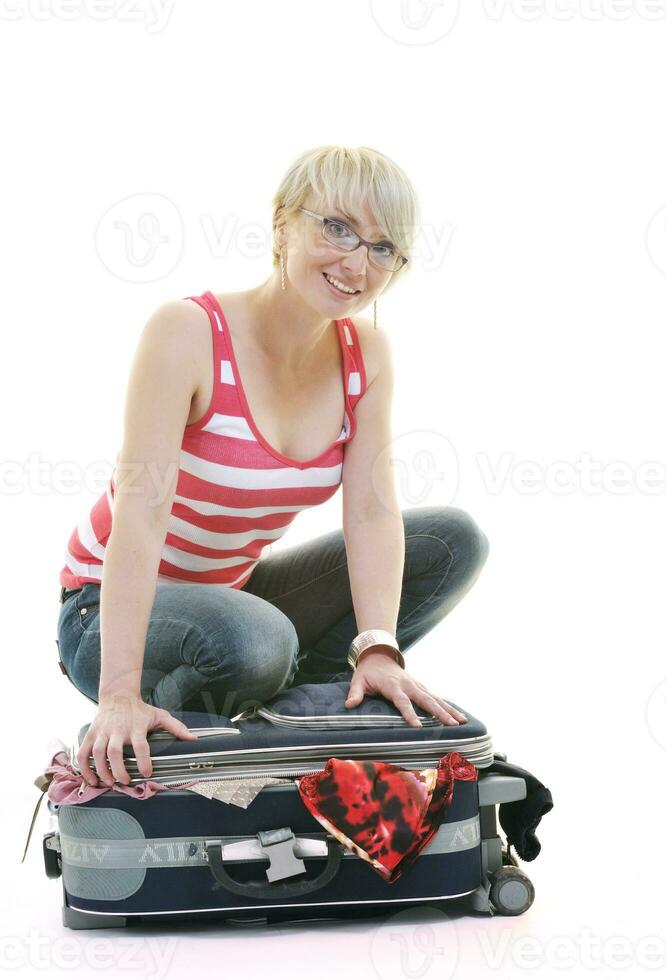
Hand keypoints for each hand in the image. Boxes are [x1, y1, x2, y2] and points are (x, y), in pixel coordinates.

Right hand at [75, 693, 198, 786]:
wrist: (118, 695)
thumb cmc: (139, 709)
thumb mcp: (159, 715)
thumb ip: (176, 727)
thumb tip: (193, 739)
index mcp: (136, 726)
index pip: (140, 745)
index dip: (144, 760)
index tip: (147, 773)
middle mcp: (118, 729)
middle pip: (114, 751)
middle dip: (118, 769)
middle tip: (125, 781)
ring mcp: (103, 731)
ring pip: (97, 752)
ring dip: (101, 770)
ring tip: (108, 782)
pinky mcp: (92, 734)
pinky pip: (83, 752)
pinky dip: (84, 767)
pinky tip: (91, 778)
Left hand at [344, 652, 467, 728]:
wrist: (379, 654)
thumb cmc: (368, 672)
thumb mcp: (358, 680)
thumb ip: (355, 693)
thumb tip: (349, 706)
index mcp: (393, 685)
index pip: (402, 702)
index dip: (409, 714)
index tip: (417, 727)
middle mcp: (408, 684)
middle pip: (426, 700)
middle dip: (440, 713)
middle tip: (452, 725)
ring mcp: (416, 684)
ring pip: (435, 698)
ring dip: (449, 709)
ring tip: (462, 722)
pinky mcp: (421, 686)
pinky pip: (436, 696)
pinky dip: (448, 705)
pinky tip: (459, 715)